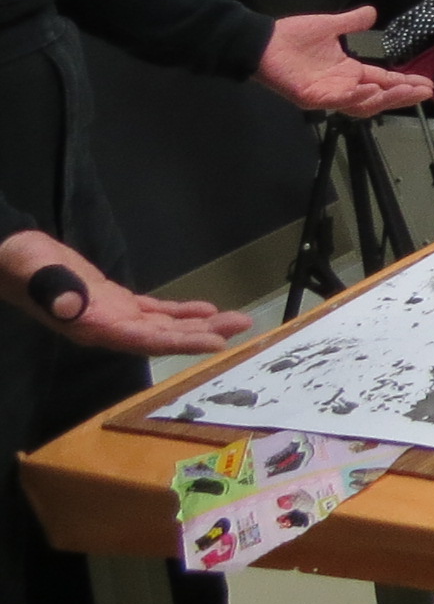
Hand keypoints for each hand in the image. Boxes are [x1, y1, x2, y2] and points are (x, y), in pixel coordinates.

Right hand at [0, 230, 250, 355]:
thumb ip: (56, 291)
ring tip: (235, 321)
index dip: (182, 343)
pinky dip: (180, 313)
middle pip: (163, 337)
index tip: (217, 344)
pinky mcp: (115, 302)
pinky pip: (154, 312)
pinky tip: (205, 310)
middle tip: (242, 328)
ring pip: (163, 326)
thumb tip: (74, 306)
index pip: (146, 341)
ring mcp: (113, 317)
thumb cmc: (24, 267)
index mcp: (94, 327)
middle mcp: (108, 328)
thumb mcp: (38, 275)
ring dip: (198, 325)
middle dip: (202, 335)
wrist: (12, 259)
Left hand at [256, 9, 433, 117]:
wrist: (263, 42)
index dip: (404, 83)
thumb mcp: (329, 25)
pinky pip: (338, 101)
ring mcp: (328, 94)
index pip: (382, 80)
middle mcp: (342, 86)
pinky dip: (356, 97)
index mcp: (348, 71)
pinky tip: (372, 90)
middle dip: (403, 95)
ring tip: (407, 92)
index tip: (426, 84)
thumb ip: (351, 22)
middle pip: (379, 97)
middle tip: (426, 92)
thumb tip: (372, 12)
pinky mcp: (313, 96)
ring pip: (363, 104)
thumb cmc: (292, 36)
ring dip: (386, 99)